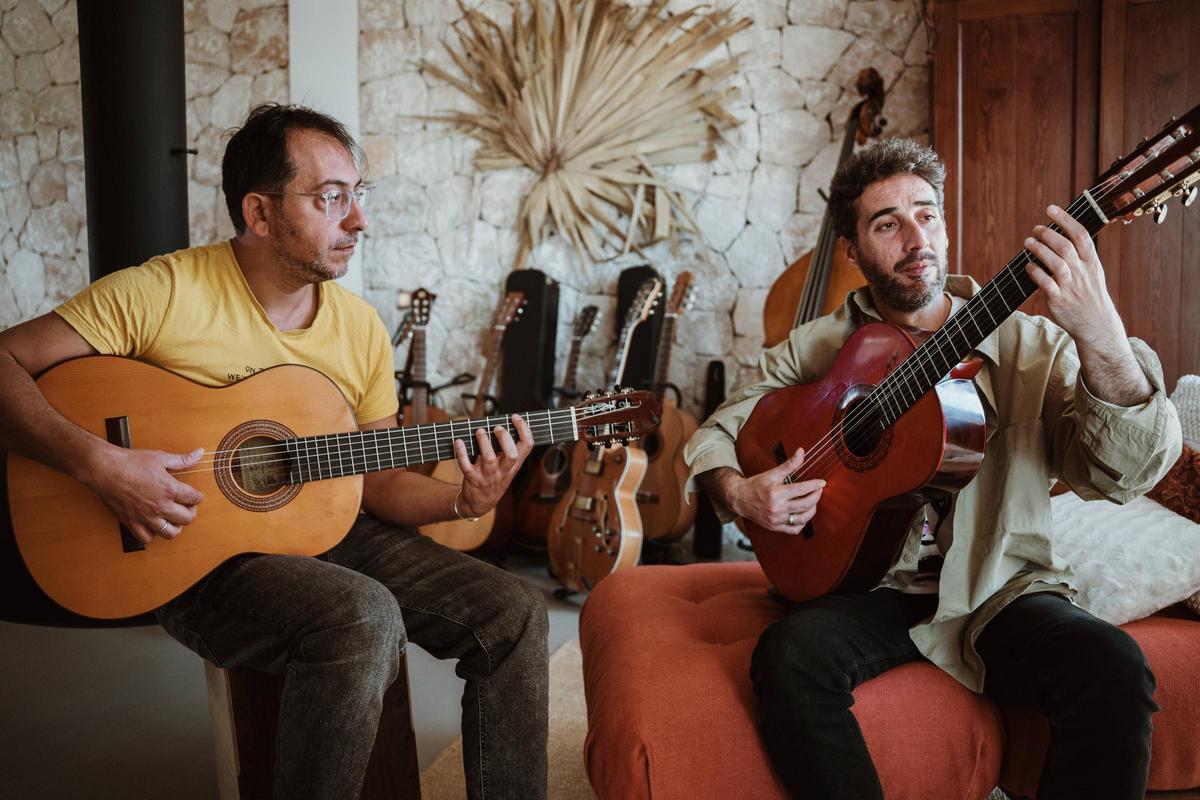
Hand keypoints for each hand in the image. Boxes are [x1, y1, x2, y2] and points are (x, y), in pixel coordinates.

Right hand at [82, 445, 204, 543]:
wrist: (105, 469)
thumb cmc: (131, 462)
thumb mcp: (160, 457)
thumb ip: (182, 459)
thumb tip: (200, 453)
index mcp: (170, 489)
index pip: (195, 499)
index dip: (197, 496)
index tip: (193, 495)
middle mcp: (161, 506)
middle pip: (187, 518)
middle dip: (190, 512)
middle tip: (186, 506)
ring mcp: (146, 517)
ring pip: (170, 533)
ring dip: (175, 526)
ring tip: (172, 518)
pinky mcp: (132, 522)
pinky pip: (147, 538)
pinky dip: (152, 534)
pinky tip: (153, 524)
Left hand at [452, 414, 533, 516]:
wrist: (480, 503)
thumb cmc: (494, 478)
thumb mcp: (507, 468)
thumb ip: (507, 449)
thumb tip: (503, 424)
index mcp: (514, 464)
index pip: (527, 446)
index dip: (524, 430)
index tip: (515, 417)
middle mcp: (503, 470)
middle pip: (511, 455)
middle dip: (505, 439)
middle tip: (497, 428)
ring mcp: (488, 476)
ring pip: (489, 459)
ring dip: (484, 442)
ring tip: (479, 431)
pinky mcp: (473, 479)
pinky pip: (466, 466)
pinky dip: (461, 453)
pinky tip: (458, 442)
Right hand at [728, 446, 824, 534]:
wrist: (739, 499)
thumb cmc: (756, 485)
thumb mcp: (772, 473)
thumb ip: (789, 464)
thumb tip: (802, 452)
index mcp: (776, 493)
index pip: (802, 489)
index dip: (815, 485)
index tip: (821, 482)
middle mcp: (777, 508)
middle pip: (805, 504)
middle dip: (816, 496)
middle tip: (819, 490)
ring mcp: (776, 519)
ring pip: (802, 518)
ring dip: (812, 509)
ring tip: (813, 502)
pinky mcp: (775, 527)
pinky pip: (794, 529)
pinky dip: (802, 523)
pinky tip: (803, 514)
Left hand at [1024, 204, 1123, 343]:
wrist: (1095, 323)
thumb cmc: (1090, 293)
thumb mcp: (1092, 270)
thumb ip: (1079, 253)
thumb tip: (1060, 231)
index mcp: (1091, 261)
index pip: (1080, 235)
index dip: (1065, 219)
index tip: (1051, 209)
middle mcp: (1082, 272)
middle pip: (1065, 247)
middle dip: (1048, 234)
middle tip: (1036, 229)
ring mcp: (1070, 286)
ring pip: (1056, 263)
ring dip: (1040, 250)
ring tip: (1028, 242)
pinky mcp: (1058, 300)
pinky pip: (1046, 284)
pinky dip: (1035, 273)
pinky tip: (1028, 265)